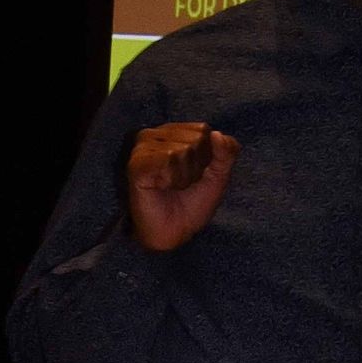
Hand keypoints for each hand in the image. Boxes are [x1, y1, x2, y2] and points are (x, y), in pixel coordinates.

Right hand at [125, 122, 238, 251]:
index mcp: (176, 132)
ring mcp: (143, 148)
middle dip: (195, 167)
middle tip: (182, 183)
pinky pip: (165, 159)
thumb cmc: (193, 203)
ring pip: (180, 150)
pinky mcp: (135, 164)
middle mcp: (157, 135)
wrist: (175, 232)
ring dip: (182, 176)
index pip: (203, 130)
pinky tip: (159, 187)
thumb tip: (218, 133)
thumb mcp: (219, 176)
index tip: (197, 173)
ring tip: (171, 186)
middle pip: (193, 139)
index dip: (207, 156)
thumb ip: (226, 153)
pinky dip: (170, 179)